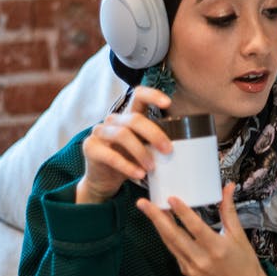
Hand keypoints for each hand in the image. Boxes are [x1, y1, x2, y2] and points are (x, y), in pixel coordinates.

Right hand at [76, 87, 171, 203]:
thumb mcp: (144, 148)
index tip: (168, 103)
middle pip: (134, 119)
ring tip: (152, 167)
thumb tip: (186, 145)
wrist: (104, 180)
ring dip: (141, 152)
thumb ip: (156, 142)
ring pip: (122, 135)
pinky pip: (110, 155)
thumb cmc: (129, 160)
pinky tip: (138, 174)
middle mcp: (113, 120)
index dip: (152, 95)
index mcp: (128, 116)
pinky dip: (127, 166)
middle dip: (154, 134)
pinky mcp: (90, 147)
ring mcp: (100, 132)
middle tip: (168, 150)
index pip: (138, 95)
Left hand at [135, 183, 268, 275]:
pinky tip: (162, 225)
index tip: (171, 198)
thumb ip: (228, 210)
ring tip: (149, 210)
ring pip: (169, 243)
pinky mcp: (187, 272)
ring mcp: (192, 267)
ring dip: (158, 226)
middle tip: (143, 203)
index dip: (182, 212)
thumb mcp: (239, 235)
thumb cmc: (245, 263)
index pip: (195, 227)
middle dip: (156, 218)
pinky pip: (174, 251)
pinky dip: (167, 237)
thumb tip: (227, 188)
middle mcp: (202, 259)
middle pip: (173, 236)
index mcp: (217, 248)